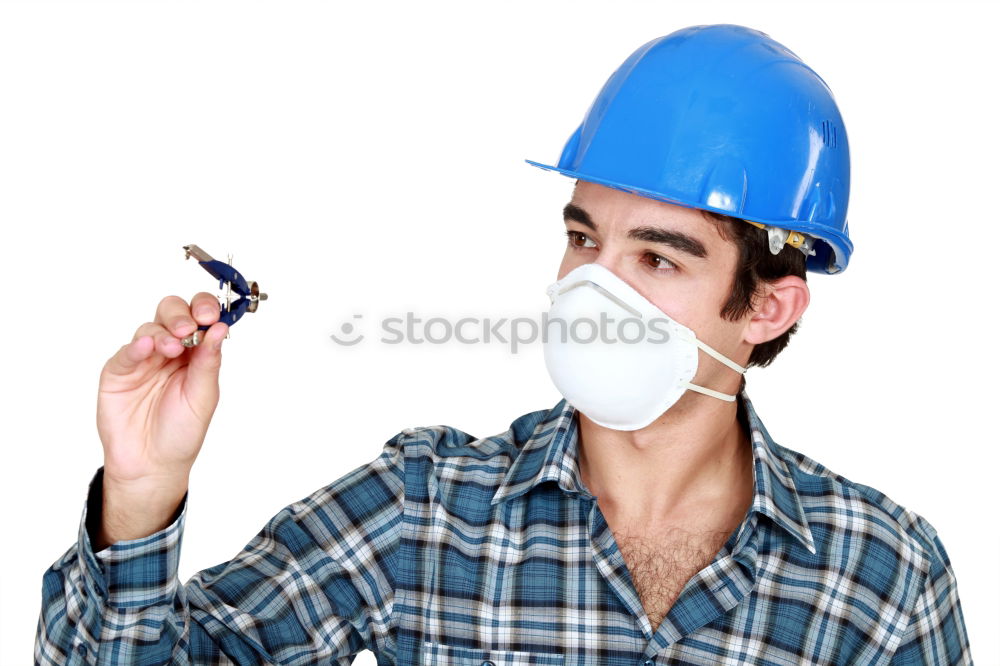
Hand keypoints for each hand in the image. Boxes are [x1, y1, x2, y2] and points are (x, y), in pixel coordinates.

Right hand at [97, 293, 228, 486]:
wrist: (152, 464)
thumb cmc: (181, 432)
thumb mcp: (204, 396)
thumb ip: (209, 362)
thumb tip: (220, 328)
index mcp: (195, 354)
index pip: (199, 318)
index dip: (204, 310)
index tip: (209, 316)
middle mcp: (169, 351)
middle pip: (172, 314)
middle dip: (181, 315)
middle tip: (189, 329)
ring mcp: (143, 360)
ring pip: (150, 328)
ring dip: (163, 333)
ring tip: (172, 348)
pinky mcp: (119, 372)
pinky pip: (126, 352)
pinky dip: (137, 346)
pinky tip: (147, 347)